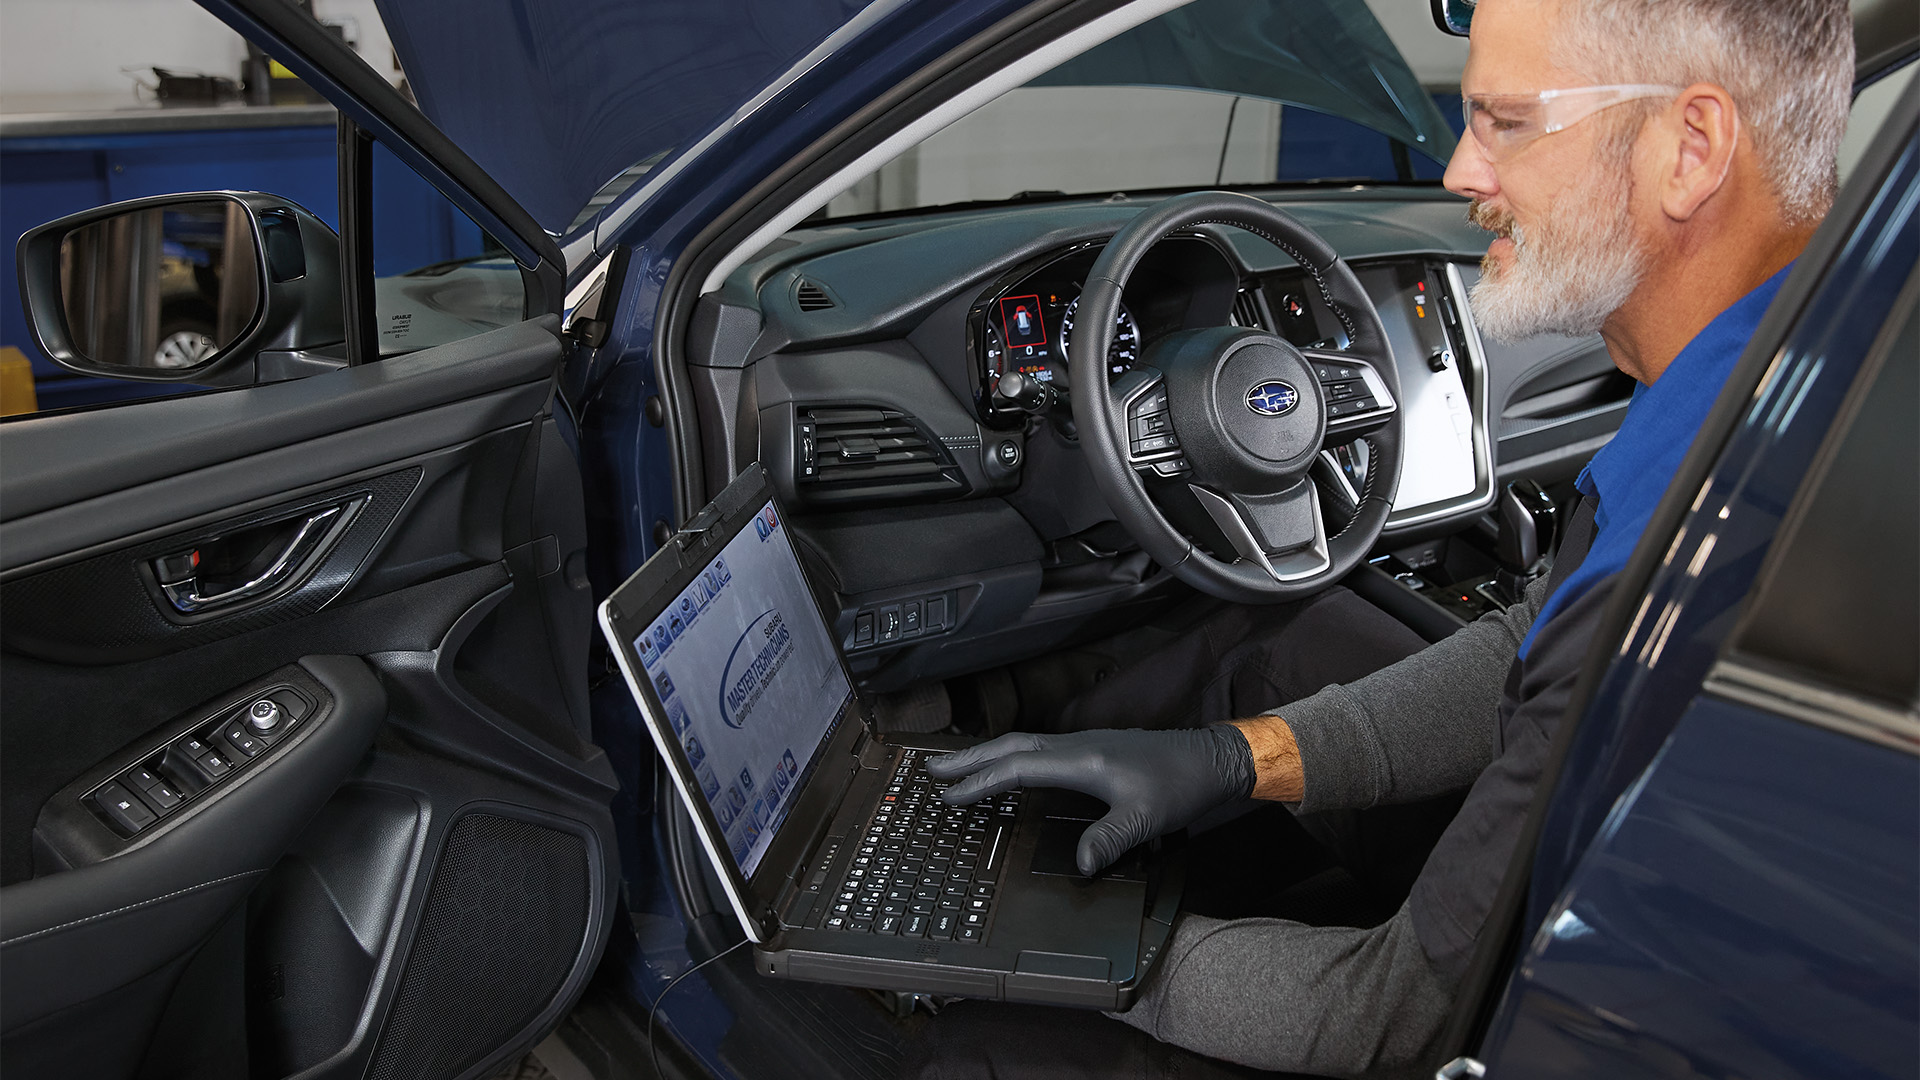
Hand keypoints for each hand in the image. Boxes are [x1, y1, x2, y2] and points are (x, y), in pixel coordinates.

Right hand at [926, 727, 1255, 875]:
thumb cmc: (1180, 784)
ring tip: (960, 766)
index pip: (1017, 768)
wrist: (1210, 759)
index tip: (949, 793)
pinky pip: (1039, 748)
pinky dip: (1013, 755)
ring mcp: (1084, 744)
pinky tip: (1011, 768)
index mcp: (1081, 760)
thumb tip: (1081, 866)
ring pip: (1024, 744)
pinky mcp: (1093, 749)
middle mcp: (1077, 746)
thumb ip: (1109, 840)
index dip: (980, 781)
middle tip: (933, 769)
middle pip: (1011, 747)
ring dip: (989, 754)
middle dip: (970, 758)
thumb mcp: (1145, 819)